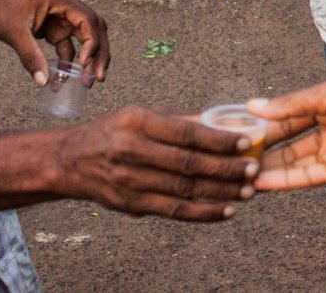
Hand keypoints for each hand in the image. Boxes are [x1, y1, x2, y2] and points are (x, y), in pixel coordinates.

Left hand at [0, 0, 109, 85]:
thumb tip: (44, 82)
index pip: (88, 20)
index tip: (83, 64)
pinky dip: (67, 61)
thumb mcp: (13, 32)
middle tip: (98, 78)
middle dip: (99, 53)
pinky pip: (67, 45)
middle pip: (94, 28)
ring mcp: (60, 15)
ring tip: (88, 82)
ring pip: (85, 37)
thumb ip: (30, 56)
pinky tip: (61, 79)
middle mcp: (65, 4)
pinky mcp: (52, 26)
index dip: (92, 43)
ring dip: (88, 58)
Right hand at [55, 106, 261, 220]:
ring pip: (184, 190)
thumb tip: (223, 120)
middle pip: (188, 164)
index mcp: (137, 122)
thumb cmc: (115, 130)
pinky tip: (225, 210)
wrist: (72, 160)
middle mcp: (132, 151)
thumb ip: (180, 119)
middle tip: (253, 170)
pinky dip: (203, 212)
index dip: (218, 139)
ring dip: (220, 193)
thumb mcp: (141, 113)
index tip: (245, 142)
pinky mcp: (132, 205)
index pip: (186, 133)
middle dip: (225, 168)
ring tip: (247, 191)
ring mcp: (131, 181)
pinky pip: (174, 211)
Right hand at [245, 69, 325, 190]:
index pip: (286, 118)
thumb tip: (252, 107)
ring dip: (269, 169)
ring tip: (239, 174)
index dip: (262, 125)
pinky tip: (262, 182)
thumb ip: (289, 105)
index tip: (235, 132)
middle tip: (231, 158)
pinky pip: (309, 177)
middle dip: (262, 151)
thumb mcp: (325, 94)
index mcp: (324, 105)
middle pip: (288, 144)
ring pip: (295, 163)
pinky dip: (286, 180)